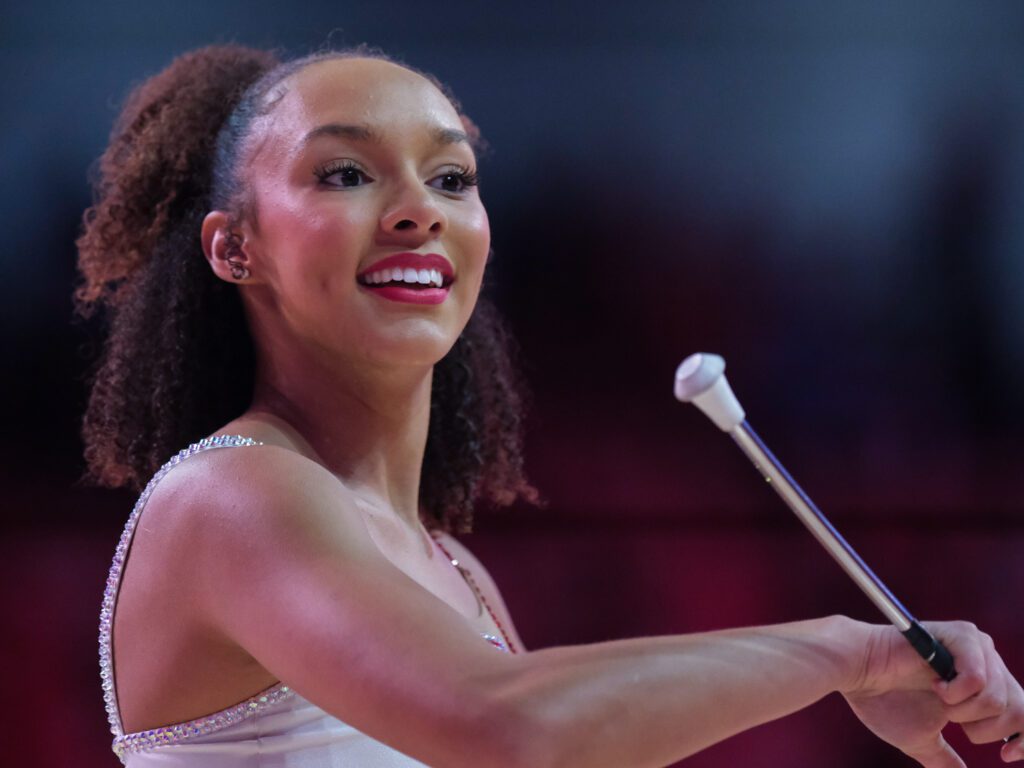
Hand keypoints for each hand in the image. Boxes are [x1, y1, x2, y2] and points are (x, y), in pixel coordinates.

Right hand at [842, 621, 1023, 766]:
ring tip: (936, 697)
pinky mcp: (962, 636)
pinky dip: (956, 693)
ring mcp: (977, 646)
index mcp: (984, 684)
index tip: (1007, 757)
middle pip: (1019, 710)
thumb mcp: (923, 738)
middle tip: (950, 718)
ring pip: (998, 699)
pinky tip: (935, 685)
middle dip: (984, 729)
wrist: (857, 671)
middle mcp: (987, 662)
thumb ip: (945, 757)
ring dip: (962, 710)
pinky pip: (979, 679)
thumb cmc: (883, 699)